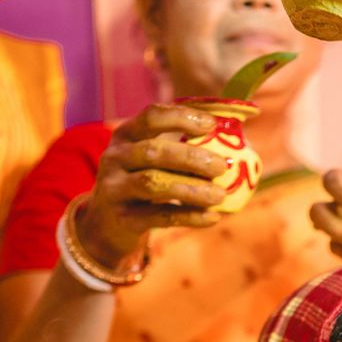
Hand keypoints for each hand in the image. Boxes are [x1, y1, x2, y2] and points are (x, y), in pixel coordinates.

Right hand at [76, 104, 227, 268]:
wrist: (108, 224)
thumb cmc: (142, 183)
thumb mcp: (151, 160)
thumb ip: (181, 148)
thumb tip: (234, 137)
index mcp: (126, 135)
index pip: (151, 117)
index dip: (182, 117)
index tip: (212, 124)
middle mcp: (115, 157)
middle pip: (153, 151)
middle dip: (191, 157)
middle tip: (221, 166)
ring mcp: (115, 188)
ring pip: (153, 183)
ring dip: (191, 189)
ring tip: (220, 195)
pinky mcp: (123, 218)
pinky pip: (159, 216)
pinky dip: (188, 216)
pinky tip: (212, 217)